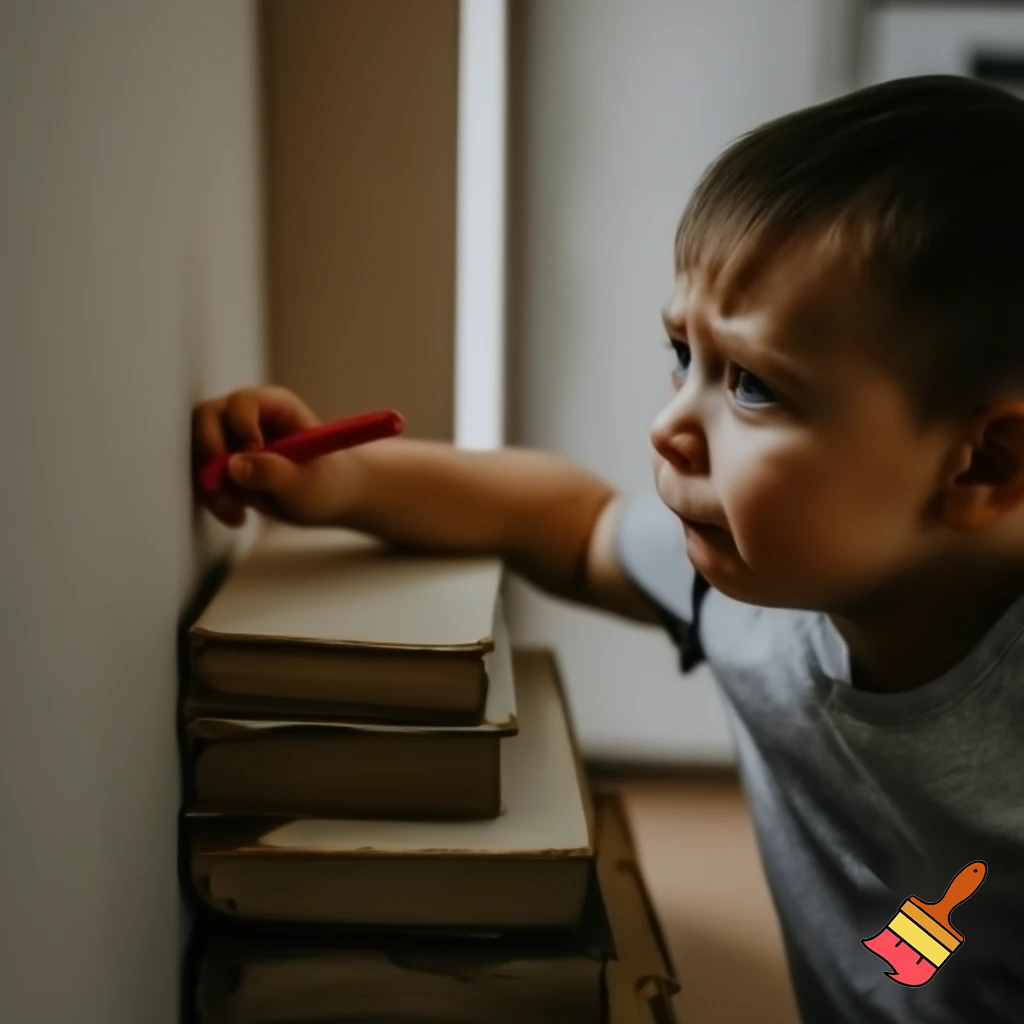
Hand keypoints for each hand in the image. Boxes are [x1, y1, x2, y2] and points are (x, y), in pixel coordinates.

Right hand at [191, 385, 353, 526]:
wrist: (331, 498)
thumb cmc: (328, 484)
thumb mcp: (307, 485)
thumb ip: (273, 473)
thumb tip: (233, 464)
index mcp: (275, 406)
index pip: (242, 402)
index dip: (239, 426)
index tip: (253, 452)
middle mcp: (248, 415)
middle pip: (206, 418)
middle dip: (211, 457)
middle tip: (225, 489)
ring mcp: (231, 437)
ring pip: (199, 450)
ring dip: (211, 486)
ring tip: (238, 515)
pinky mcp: (223, 462)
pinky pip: (204, 475)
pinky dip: (214, 499)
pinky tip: (238, 517)